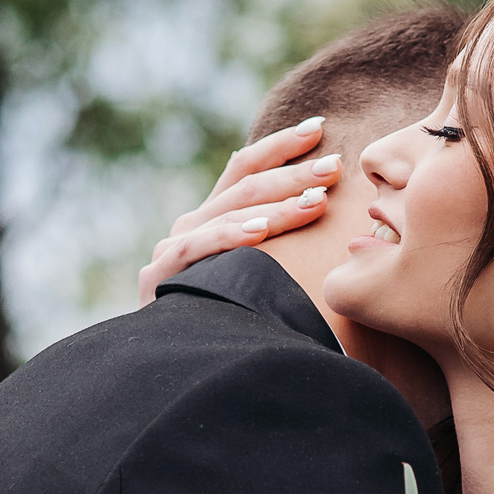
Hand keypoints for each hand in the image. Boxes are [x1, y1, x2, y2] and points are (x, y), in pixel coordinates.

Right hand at [137, 117, 346, 302]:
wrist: (172, 365)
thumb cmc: (227, 323)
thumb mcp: (254, 277)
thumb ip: (274, 246)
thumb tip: (324, 215)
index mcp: (211, 220)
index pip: (244, 168)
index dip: (280, 146)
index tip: (318, 128)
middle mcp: (190, 226)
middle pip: (244, 187)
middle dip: (293, 174)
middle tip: (334, 167)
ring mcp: (172, 250)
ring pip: (229, 214)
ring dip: (277, 207)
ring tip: (316, 200)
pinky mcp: (159, 276)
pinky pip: (195, 249)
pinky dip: (228, 237)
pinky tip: (259, 231)